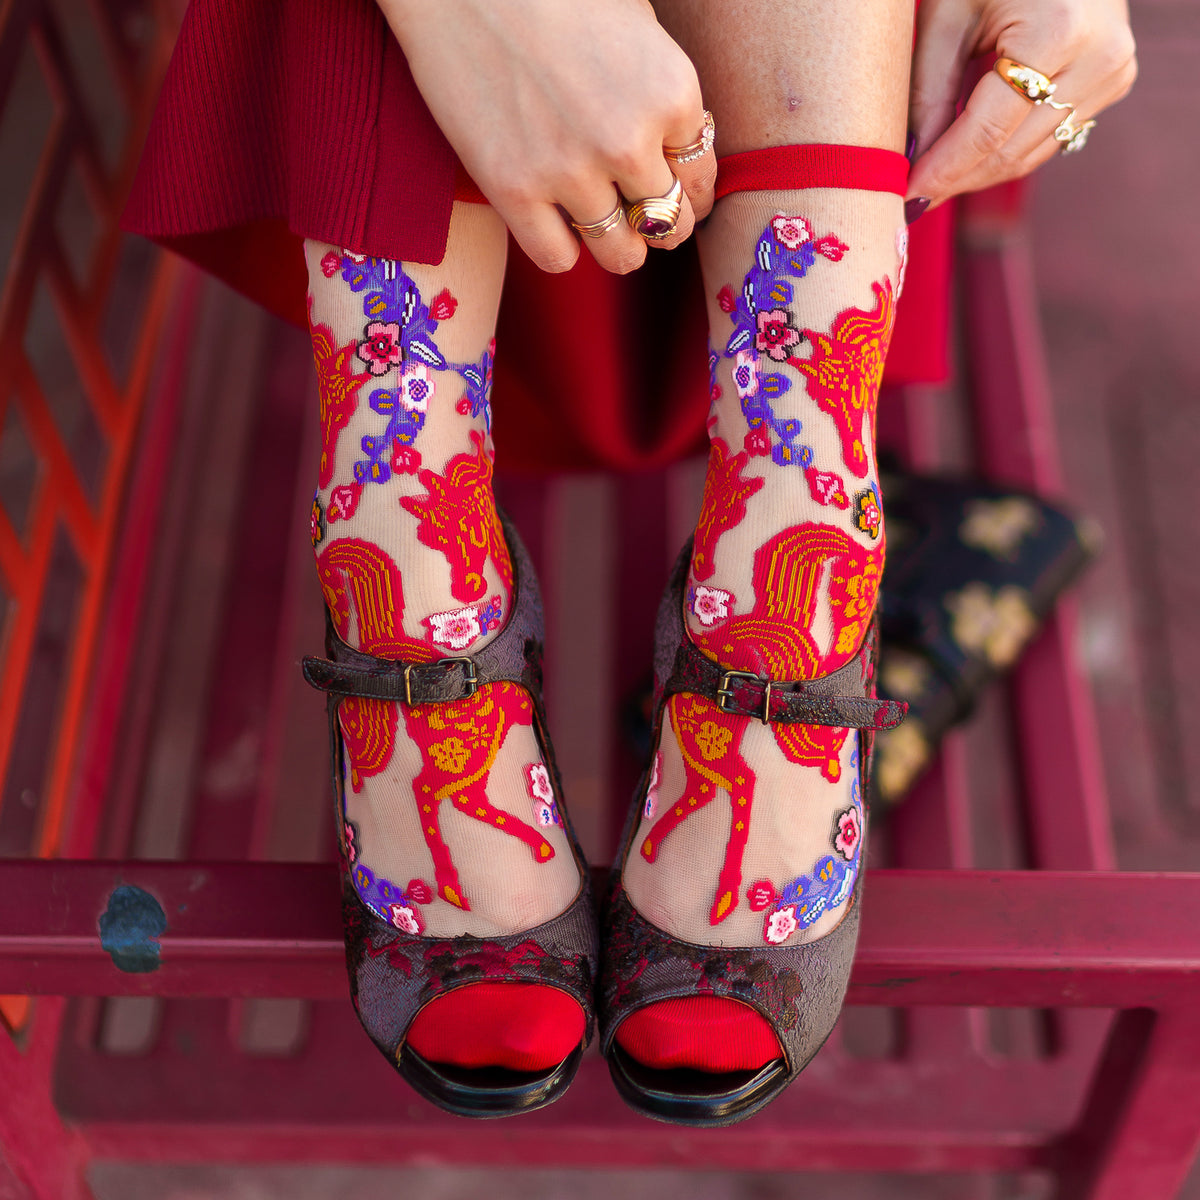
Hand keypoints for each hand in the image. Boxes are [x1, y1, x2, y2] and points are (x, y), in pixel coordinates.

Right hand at [379, 0, 715, 273]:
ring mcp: (568, 171)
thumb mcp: (636, 22)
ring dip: (620, 247)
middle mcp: (628, 141)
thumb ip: (663, 91)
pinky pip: (558, 259)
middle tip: (644, 216)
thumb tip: (679, 148)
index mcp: (672, 91)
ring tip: (609, 232)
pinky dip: (562, 249)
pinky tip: (555, 224)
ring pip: (621, 253)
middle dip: (663, 224)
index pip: (701, 178)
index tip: (679, 195)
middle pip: (668, 222)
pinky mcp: (512, 190)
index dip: (692, 192)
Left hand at [907, 0, 1136, 209]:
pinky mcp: (1114, 80)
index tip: (904, 197)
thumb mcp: (948, 14)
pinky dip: (1005, 151)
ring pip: (1031, 154)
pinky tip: (968, 155)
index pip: (987, 131)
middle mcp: (1098, 57)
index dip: (943, 171)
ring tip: (933, 181)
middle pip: (1011, 151)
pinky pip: (1049, 137)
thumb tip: (913, 160)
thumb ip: (929, 91)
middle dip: (956, 180)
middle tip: (909, 199)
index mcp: (1057, 31)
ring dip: (978, 173)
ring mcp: (1113, 71)